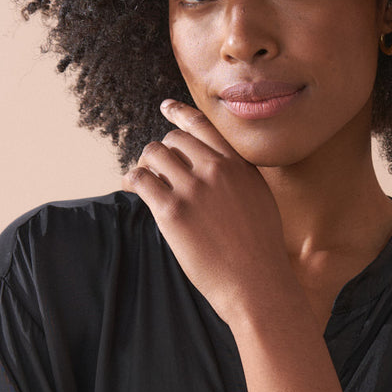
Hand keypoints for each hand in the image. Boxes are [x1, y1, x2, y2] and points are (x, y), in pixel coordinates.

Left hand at [123, 100, 294, 324]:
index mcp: (238, 165)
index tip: (165, 108)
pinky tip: (131, 187)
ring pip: (153, 154)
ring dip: (145, 164)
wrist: (256, 283)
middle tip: (155, 168)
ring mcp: (193, 189)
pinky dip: (132, 180)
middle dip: (161, 151)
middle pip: (173, 139)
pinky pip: (141, 180)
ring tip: (142, 179)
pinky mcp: (172, 212)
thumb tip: (217, 166)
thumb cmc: (259, 251)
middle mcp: (215, 170)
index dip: (179, 113)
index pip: (203, 126)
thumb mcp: (259, 200)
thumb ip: (238, 177)